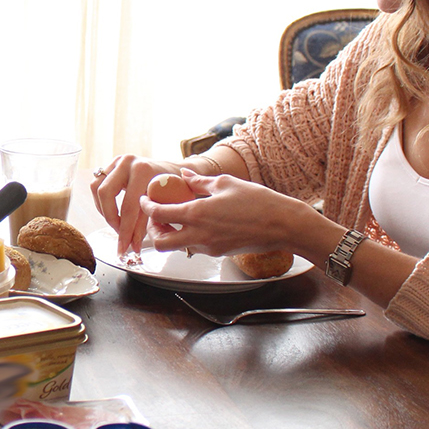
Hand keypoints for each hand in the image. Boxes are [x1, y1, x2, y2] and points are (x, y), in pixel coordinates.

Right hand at [89, 154, 192, 254]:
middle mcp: (127, 162)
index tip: (126, 247)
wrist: (172, 170)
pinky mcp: (110, 165)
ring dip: (104, 211)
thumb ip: (150, 221)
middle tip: (121, 237)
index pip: (129, 206)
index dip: (126, 230)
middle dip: (112, 220)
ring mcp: (116, 162)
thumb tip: (133, 245)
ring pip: (97, 189)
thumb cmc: (174, 187)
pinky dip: (102, 203)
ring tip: (118, 225)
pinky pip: (96, 186)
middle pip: (106, 194)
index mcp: (143, 170)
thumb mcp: (168, 203)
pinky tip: (113, 213)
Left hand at [139, 170, 302, 255]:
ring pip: (178, 247)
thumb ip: (199, 181)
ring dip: (172, 235)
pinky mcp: (219, 253)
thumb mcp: (225, 183)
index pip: (159, 214)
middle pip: (161, 243)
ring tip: (178, 219)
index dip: (147, 207)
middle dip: (154, 231)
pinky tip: (198, 224)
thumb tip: (183, 175)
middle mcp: (199, 234)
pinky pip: (196, 247)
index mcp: (197, 214)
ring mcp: (209, 247)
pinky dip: (190, 237)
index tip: (145, 200)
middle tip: (157, 218)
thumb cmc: (258, 201)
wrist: (283, 225)